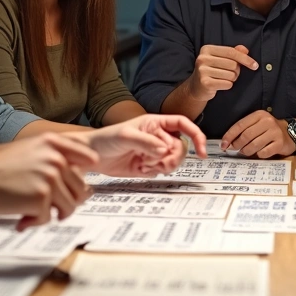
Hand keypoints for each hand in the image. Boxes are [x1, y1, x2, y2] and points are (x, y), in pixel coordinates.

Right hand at [0, 133, 94, 228]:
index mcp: (52, 144)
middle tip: (55, 208)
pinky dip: (35, 221)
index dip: (88, 166)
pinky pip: (48, 218)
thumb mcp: (28, 151)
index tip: (87, 174)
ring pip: (69, 206)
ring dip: (53, 214)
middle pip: (80, 188)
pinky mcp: (42, 197)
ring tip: (35, 213)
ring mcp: (50, 178)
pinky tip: (21, 217)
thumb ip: (53, 159)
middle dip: (69, 202)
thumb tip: (80, 181)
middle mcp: (55, 158)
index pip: (86, 154)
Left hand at [79, 114, 207, 177]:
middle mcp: (159, 136)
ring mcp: (155, 152)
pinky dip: (153, 172)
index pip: (183, 124)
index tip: (202, 151)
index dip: (196, 135)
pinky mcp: (150, 166)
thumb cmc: (106, 138)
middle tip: (155, 161)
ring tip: (144, 164)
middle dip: (172, 157)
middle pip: (181, 147)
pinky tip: (139, 168)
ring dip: (162, 165)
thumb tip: (164, 150)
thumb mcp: (125, 136)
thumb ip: (146, 142)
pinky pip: (162, 171)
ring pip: (174, 160)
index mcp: (156, 123)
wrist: (93, 156)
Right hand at [185, 45, 258, 101]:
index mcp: (207, 49)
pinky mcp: (205, 83)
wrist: (196, 87)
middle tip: (230, 74)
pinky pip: (227, 84)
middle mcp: (203, 58)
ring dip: (232, 79)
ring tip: (223, 79)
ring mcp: (202, 71)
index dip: (245, 58)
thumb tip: (245, 50)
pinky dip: (228, 85)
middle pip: (233, 64)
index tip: (255, 65)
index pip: (231, 52)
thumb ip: (233, 53)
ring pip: (231, 75)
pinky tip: (220, 85)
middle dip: (236, 71)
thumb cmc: (212, 70)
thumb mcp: (220, 58)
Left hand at [222, 110, 294, 158]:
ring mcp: (275, 132)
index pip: (240, 125)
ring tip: (245, 152)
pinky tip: (259, 153)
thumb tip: (227, 143)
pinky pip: (263, 153)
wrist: (290, 133)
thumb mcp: (257, 124)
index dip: (229, 136)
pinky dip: (258, 155)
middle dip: (237, 145)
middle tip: (234, 149)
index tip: (223, 145)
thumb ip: (244, 130)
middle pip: (246, 136)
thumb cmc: (268, 130)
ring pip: (254, 145)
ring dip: (246, 151)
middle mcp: (267, 121)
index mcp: (259, 115)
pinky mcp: (280, 143)